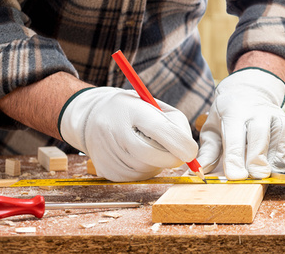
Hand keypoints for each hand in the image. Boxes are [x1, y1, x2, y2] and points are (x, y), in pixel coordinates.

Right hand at [59, 87, 197, 181]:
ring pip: (149, 169)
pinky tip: (136, 154)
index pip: (160, 130)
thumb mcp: (154, 106)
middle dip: (172, 157)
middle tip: (175, 149)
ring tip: (147, 145)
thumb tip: (190, 151)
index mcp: (132, 110)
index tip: (191, 151)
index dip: (180, 143)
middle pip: (155, 156)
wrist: (93, 119)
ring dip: (158, 162)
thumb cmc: (134, 111)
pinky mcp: (108, 172)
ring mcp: (109, 154)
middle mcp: (116, 132)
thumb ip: (175, 124)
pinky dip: (146, 169)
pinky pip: (139, 177)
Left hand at [196, 68, 284, 179]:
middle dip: (259, 156)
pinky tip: (278, 164)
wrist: (250, 93)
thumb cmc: (228, 115)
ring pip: (282, 134)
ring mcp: (278, 115)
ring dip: (277, 157)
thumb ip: (208, 151)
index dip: (235, 157)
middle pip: (261, 132)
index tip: (235, 176)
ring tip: (269, 173)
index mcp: (234, 110)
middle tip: (256, 176)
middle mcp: (258, 111)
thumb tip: (199, 172)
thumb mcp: (212, 128)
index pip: (235, 134)